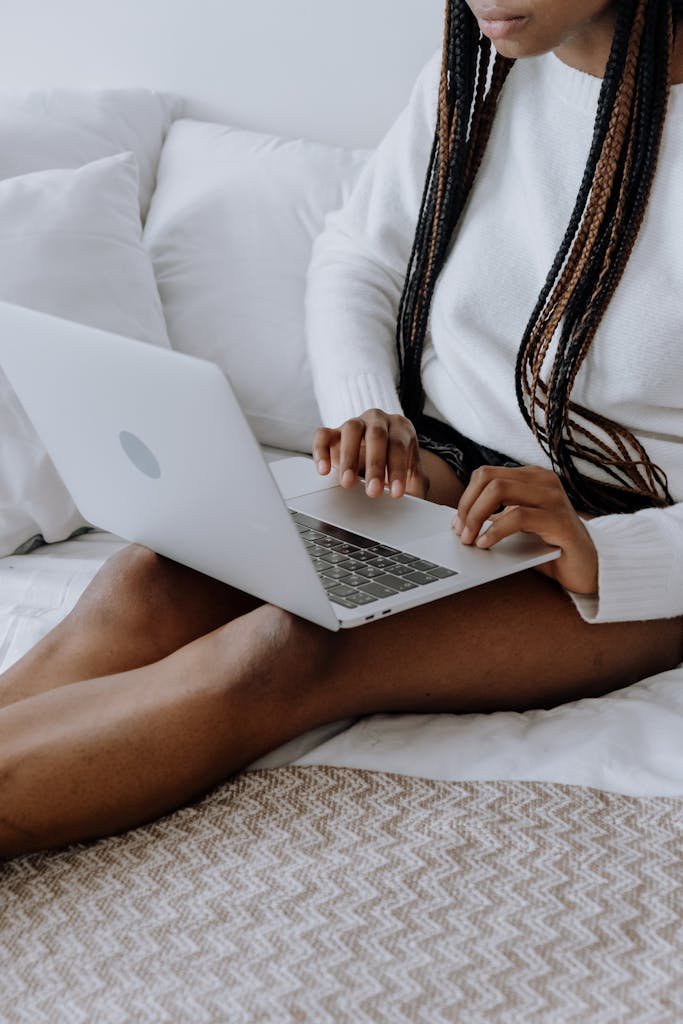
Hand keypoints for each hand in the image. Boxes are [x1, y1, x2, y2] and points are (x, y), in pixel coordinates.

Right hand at [313, 409, 429, 498]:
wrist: (380, 454)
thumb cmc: (397, 462)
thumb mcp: (412, 474)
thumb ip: (417, 485)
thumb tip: (418, 501)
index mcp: (400, 427)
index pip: (399, 445)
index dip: (398, 469)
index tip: (396, 493)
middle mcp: (378, 420)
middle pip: (376, 435)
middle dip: (375, 465)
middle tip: (373, 491)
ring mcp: (354, 423)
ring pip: (351, 430)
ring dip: (349, 458)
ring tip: (348, 483)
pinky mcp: (333, 431)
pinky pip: (323, 434)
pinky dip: (321, 450)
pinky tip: (324, 469)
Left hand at [454, 465, 598, 594]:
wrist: (587, 569)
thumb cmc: (550, 547)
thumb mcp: (518, 525)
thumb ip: (497, 514)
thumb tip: (461, 518)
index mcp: (532, 478)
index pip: (486, 474)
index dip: (466, 497)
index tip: (457, 522)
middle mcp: (543, 481)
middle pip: (489, 479)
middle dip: (467, 506)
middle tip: (460, 532)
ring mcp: (553, 498)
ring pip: (499, 490)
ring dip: (476, 516)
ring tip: (470, 539)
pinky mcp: (559, 520)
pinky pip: (517, 517)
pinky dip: (495, 530)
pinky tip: (486, 543)